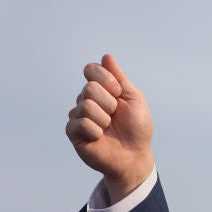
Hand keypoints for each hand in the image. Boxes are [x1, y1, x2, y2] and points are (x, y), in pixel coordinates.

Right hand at [66, 54, 154, 203]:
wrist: (135, 154)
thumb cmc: (137, 127)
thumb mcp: (133, 98)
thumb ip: (119, 77)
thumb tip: (106, 56)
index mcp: (101, 90)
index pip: (91, 69)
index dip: (106, 80)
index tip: (119, 92)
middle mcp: (86, 100)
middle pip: (89, 88)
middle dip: (109, 102)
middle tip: (115, 116)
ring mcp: (78, 116)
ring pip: (85, 105)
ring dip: (104, 118)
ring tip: (109, 128)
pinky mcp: (73, 132)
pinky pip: (80, 123)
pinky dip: (96, 130)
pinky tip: (100, 137)